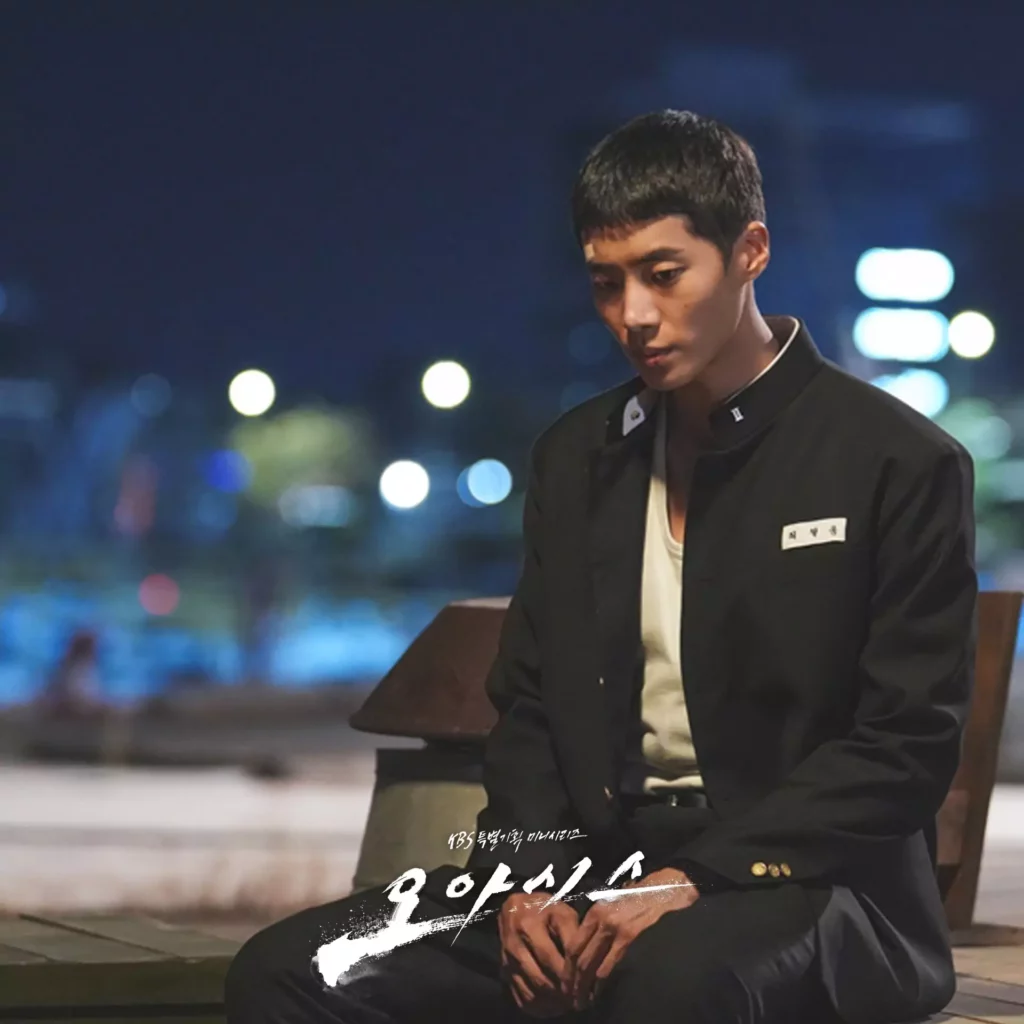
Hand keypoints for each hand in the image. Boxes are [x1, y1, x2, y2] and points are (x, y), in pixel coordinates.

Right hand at [497, 891, 580, 1017]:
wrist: (515, 908)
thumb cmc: (544, 909)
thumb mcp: (561, 912)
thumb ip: (574, 935)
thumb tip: (586, 965)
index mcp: (529, 926)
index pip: (550, 958)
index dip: (569, 975)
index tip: (585, 985)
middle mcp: (514, 946)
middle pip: (541, 979)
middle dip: (562, 993)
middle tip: (580, 999)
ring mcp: (507, 962)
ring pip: (532, 993)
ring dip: (552, 1003)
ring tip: (569, 1004)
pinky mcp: (505, 973)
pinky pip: (522, 999)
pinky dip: (540, 1008)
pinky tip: (554, 1007)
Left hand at [564, 867, 698, 1009]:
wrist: (661, 890)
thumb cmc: (637, 900)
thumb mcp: (612, 906)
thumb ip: (598, 924)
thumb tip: (585, 949)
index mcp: (594, 912)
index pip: (573, 944)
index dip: (567, 966)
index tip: (565, 983)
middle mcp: (600, 919)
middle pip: (578, 955)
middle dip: (572, 980)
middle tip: (571, 997)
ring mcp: (613, 927)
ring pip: (589, 963)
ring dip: (584, 985)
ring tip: (582, 1000)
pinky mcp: (628, 935)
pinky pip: (609, 963)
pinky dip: (600, 981)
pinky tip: (598, 992)